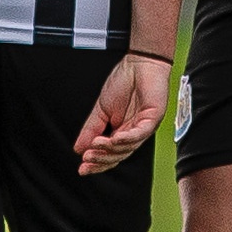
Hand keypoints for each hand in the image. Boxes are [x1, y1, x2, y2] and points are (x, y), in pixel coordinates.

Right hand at [70, 54, 171, 174]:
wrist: (140, 63)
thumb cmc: (125, 82)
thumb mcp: (102, 109)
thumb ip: (91, 129)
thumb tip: (79, 148)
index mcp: (123, 132)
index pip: (110, 154)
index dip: (97, 163)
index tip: (82, 168)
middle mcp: (134, 133)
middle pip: (119, 155)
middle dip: (102, 159)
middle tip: (87, 158)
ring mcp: (145, 127)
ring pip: (128, 147)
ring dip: (110, 148)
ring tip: (95, 145)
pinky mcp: (153, 118)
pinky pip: (140, 133)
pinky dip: (126, 138)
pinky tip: (114, 139)